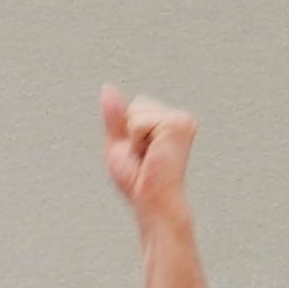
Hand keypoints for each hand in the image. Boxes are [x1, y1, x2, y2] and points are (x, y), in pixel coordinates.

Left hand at [101, 86, 199, 221]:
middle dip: (130, 133)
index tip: (142, 154)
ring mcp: (181, 120)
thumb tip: (107, 87)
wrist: (151, 200)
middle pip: (137, 105)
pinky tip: (152, 156)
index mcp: (172, 122)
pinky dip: (137, 142)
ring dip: (134, 139)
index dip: (129, 132)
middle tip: (144, 158)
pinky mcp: (177, 125)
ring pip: (137, 112)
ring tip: (148, 158)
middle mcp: (181, 119)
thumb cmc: (139, 181)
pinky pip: (139, 122)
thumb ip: (115, 116)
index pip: (137, 106)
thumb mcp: (121, 143)